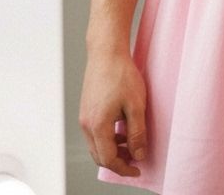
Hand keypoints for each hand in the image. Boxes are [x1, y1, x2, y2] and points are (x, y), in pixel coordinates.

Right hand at [79, 49, 147, 176]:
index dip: (124, 168)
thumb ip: (137, 133)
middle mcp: (86, 125)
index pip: (108, 159)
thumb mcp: (136, 105)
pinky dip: (108, 137)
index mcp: (98, 126)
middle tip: (135, 160)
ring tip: (131, 144)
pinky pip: (95, 132)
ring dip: (113, 150)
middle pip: (99, 155)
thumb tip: (139, 155)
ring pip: (96, 145)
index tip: (138, 169)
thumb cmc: (122, 75)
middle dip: (117, 162)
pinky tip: (122, 129)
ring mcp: (84, 117)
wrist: (106, 52)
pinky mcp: (86, 109)